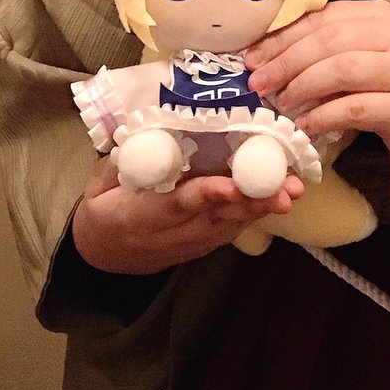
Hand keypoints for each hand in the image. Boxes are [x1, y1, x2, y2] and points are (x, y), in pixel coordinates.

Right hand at [72, 155, 304, 273]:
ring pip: (230, 224)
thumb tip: (140, 133)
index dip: (204, 196)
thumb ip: (119, 163)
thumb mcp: (97, 186)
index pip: (176, 206)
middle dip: (252, 202)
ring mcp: (190, 243)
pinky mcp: (204, 244)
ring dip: (262, 207)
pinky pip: (232, 227)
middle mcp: (170, 235)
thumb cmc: (103, 210)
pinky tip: (280, 195)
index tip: (230, 186)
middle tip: (285, 188)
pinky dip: (256, 211)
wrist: (105, 256)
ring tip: (292, 190)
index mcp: (138, 217)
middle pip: (216, 218)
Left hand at [245, 0, 389, 166]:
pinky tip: (306, 125)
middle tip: (259, 82)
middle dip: (286, 62)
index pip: (322, 19)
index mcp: (378, 15)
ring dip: (303, 86)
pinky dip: (324, 115)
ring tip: (280, 103)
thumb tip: (268, 59)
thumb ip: (328, 49)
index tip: (252, 57)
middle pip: (328, 41)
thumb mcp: (365, 53)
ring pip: (341, 69)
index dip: (282, 37)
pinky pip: (355, 108)